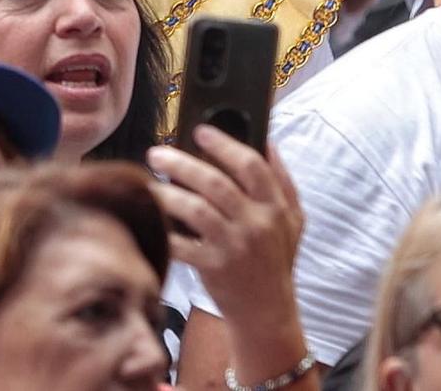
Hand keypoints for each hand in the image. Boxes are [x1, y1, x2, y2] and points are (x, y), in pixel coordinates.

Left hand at [148, 130, 305, 374]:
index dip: (224, 144)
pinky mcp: (214, 267)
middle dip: (182, 163)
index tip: (200, 131)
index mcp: (275, 207)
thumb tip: (267, 140)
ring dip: (167, 192)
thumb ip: (282, 180)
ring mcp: (234, 246)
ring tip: (147, 183)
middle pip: (215, 183)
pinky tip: (147, 217)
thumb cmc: (275, 258)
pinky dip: (162, 230)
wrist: (267, 310)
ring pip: (195, 209)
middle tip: (157, 153)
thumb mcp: (292, 220)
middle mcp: (256, 224)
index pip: (251, 165)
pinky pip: (181, 243)